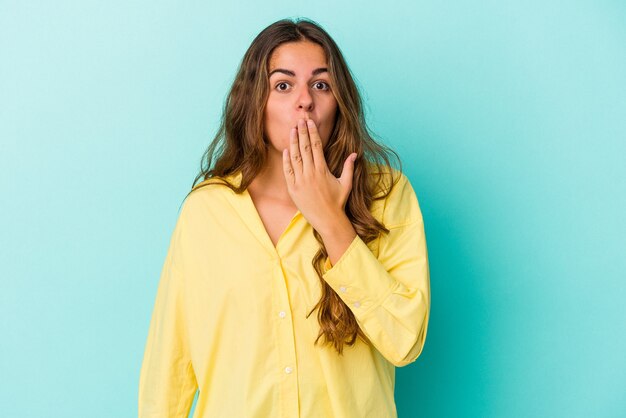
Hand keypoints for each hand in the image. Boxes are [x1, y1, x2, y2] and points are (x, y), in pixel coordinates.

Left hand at [282, 117, 356, 232]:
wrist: (327, 220)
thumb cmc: (338, 202)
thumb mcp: (346, 184)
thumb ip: (349, 167)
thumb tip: (354, 153)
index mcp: (323, 170)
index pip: (316, 146)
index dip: (313, 133)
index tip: (310, 122)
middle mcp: (310, 173)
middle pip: (305, 148)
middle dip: (302, 132)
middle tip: (299, 120)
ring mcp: (300, 181)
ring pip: (295, 157)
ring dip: (293, 142)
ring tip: (292, 130)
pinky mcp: (293, 189)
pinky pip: (288, 171)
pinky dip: (286, 160)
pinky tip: (286, 150)